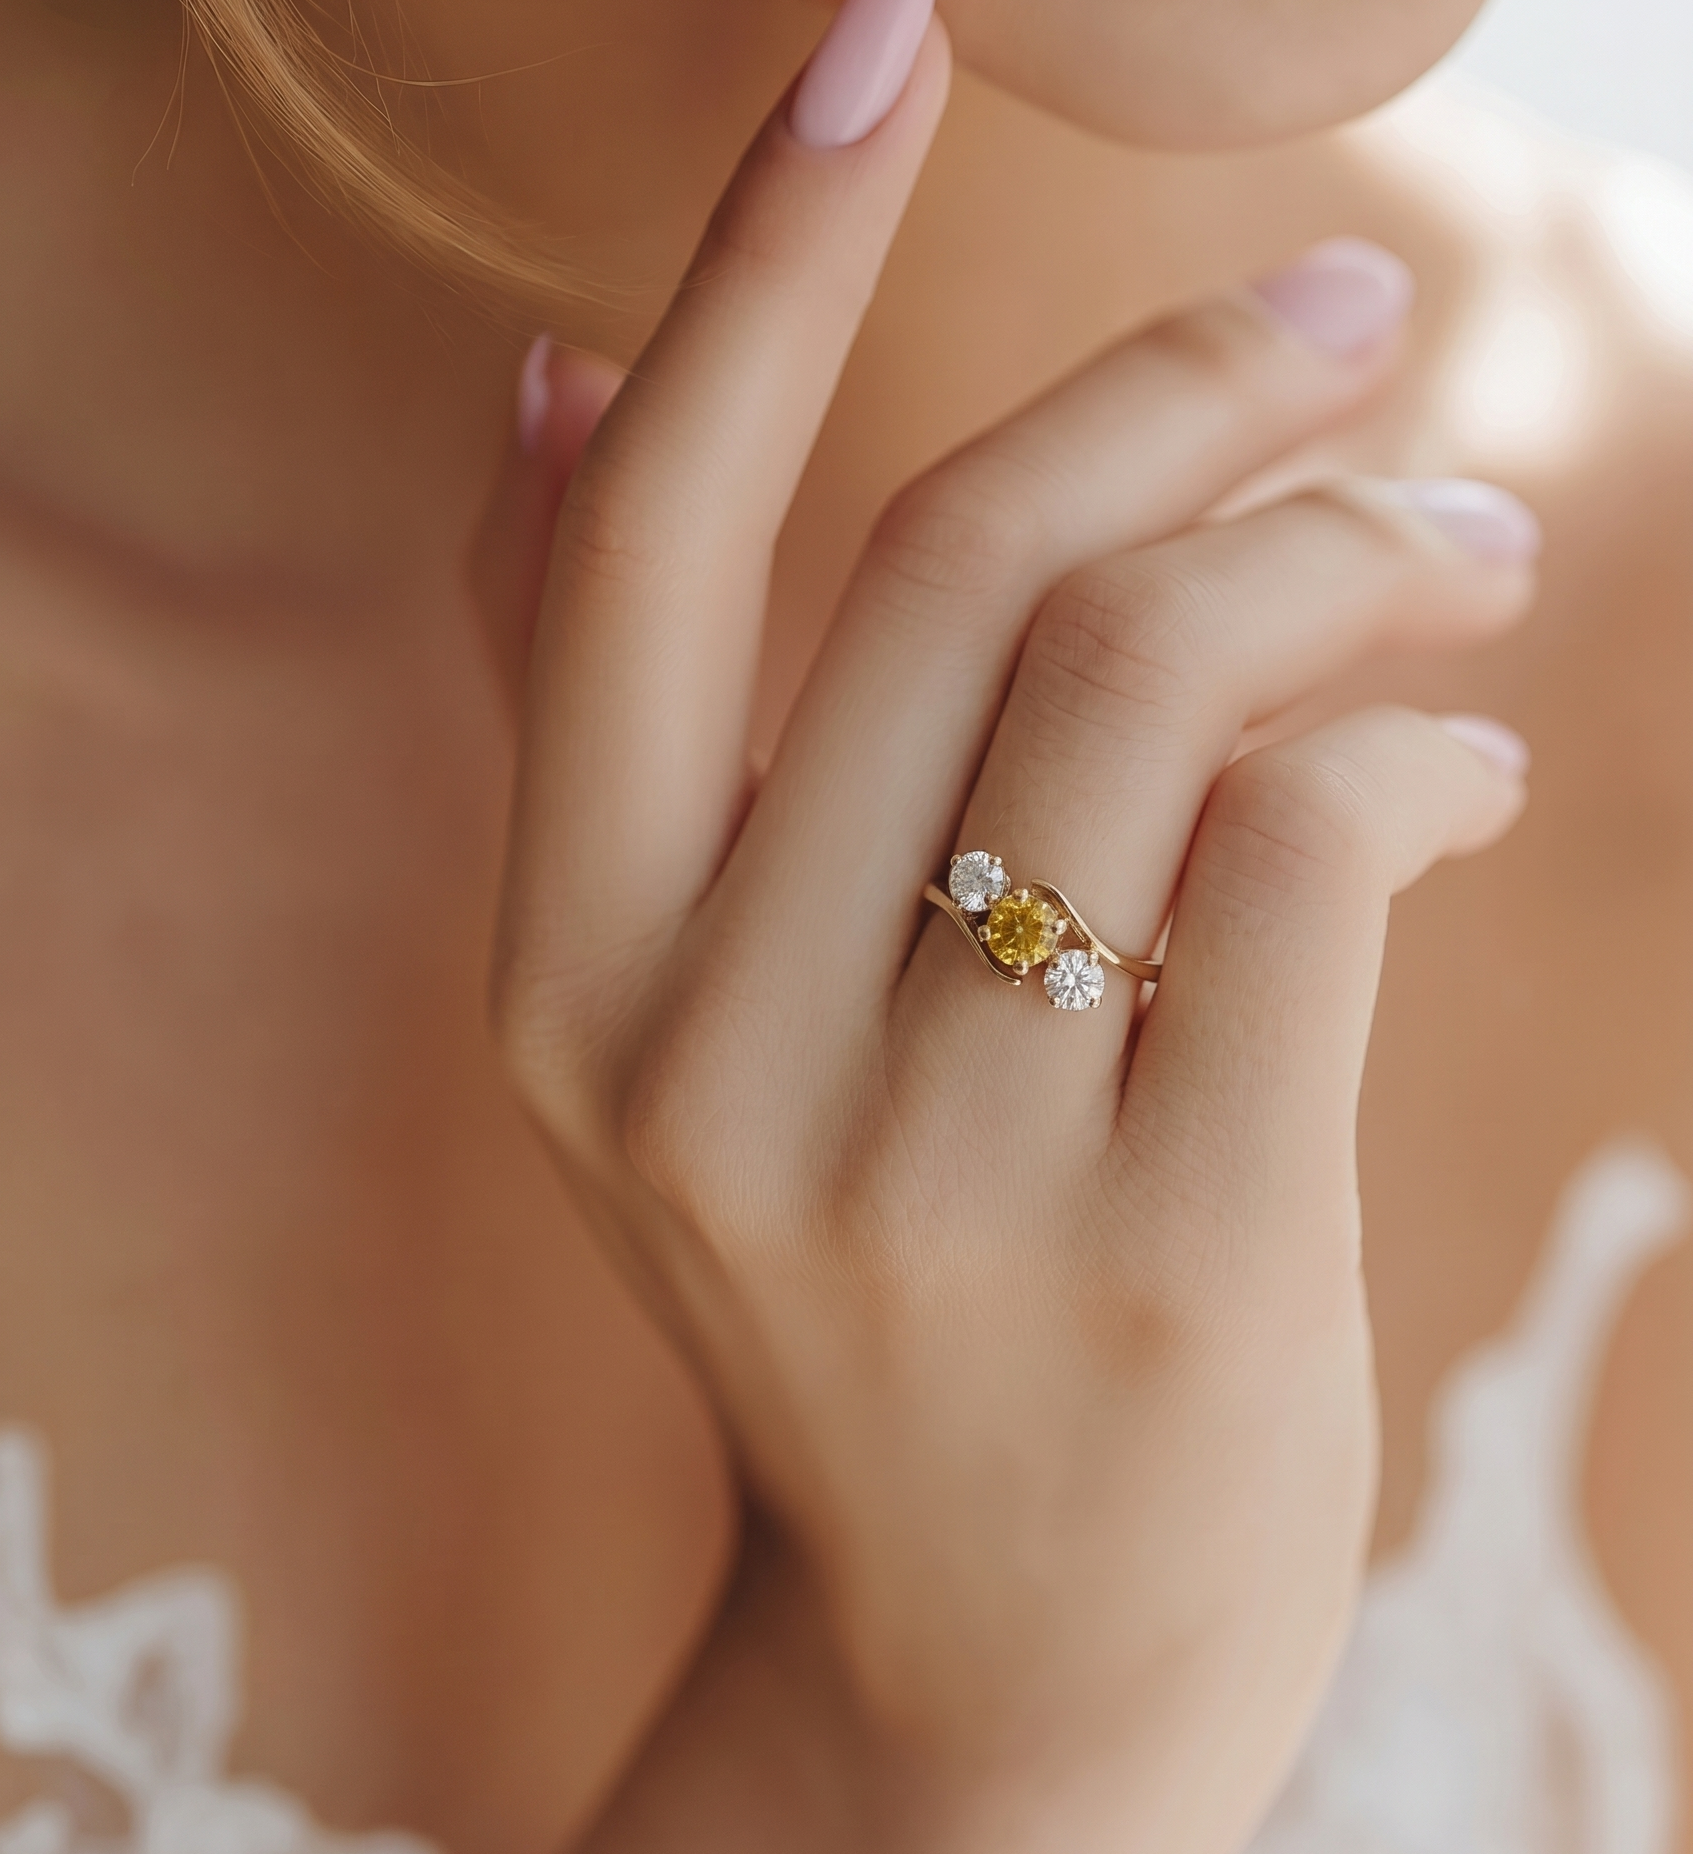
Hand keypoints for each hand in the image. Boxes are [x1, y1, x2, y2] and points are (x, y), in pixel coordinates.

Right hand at [492, 6, 1536, 1847]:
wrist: (998, 1665)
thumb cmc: (866, 1295)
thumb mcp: (683, 1037)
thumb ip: (606, 727)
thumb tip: (553, 390)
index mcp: (580, 988)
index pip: (658, 557)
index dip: (760, 270)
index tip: (879, 44)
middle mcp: (714, 1065)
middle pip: (961, 569)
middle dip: (1186, 382)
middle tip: (1353, 316)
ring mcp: (935, 1170)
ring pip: (1155, 677)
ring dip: (1347, 541)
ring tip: (1459, 537)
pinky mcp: (1170, 1253)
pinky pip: (1316, 849)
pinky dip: (1423, 746)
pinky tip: (1477, 762)